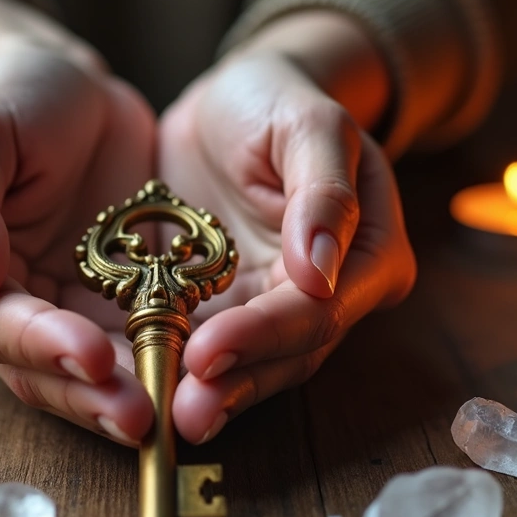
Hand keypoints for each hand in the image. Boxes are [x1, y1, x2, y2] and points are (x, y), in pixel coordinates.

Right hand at [0, 39, 156, 445]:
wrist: (71, 90)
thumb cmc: (14, 99)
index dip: (40, 345)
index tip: (89, 355)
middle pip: (37, 368)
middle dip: (87, 395)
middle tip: (140, 415)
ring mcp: (55, 311)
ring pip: (83, 374)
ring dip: (123, 397)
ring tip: (170, 416)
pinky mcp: (106, 307)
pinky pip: (130, 347)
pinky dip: (156, 368)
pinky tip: (193, 382)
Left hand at [158, 43, 415, 443]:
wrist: (238, 99)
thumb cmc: (279, 101)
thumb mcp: (309, 124)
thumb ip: (323, 193)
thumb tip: (321, 271)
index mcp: (370, 254)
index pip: (320, 310)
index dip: (264, 335)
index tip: (209, 350)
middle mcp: (334, 294)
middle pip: (289, 353)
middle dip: (235, 382)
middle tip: (183, 411)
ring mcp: (279, 306)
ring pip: (252, 365)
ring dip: (209, 392)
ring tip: (163, 417)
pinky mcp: (231, 308)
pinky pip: (211, 347)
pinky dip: (180, 369)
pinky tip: (146, 388)